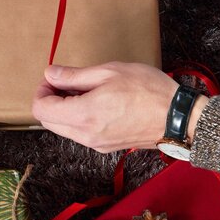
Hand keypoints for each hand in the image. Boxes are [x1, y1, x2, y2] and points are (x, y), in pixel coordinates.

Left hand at [31, 62, 181, 152]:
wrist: (177, 117)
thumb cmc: (148, 91)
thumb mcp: (109, 72)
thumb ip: (74, 76)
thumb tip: (51, 74)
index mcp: (83, 115)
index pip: (41, 110)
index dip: (41, 91)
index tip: (53, 79)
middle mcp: (86, 135)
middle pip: (48, 121)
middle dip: (50, 100)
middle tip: (64, 82)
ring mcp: (96, 144)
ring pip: (63, 129)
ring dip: (63, 110)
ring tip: (83, 90)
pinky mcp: (106, 146)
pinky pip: (80, 133)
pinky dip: (78, 118)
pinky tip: (95, 102)